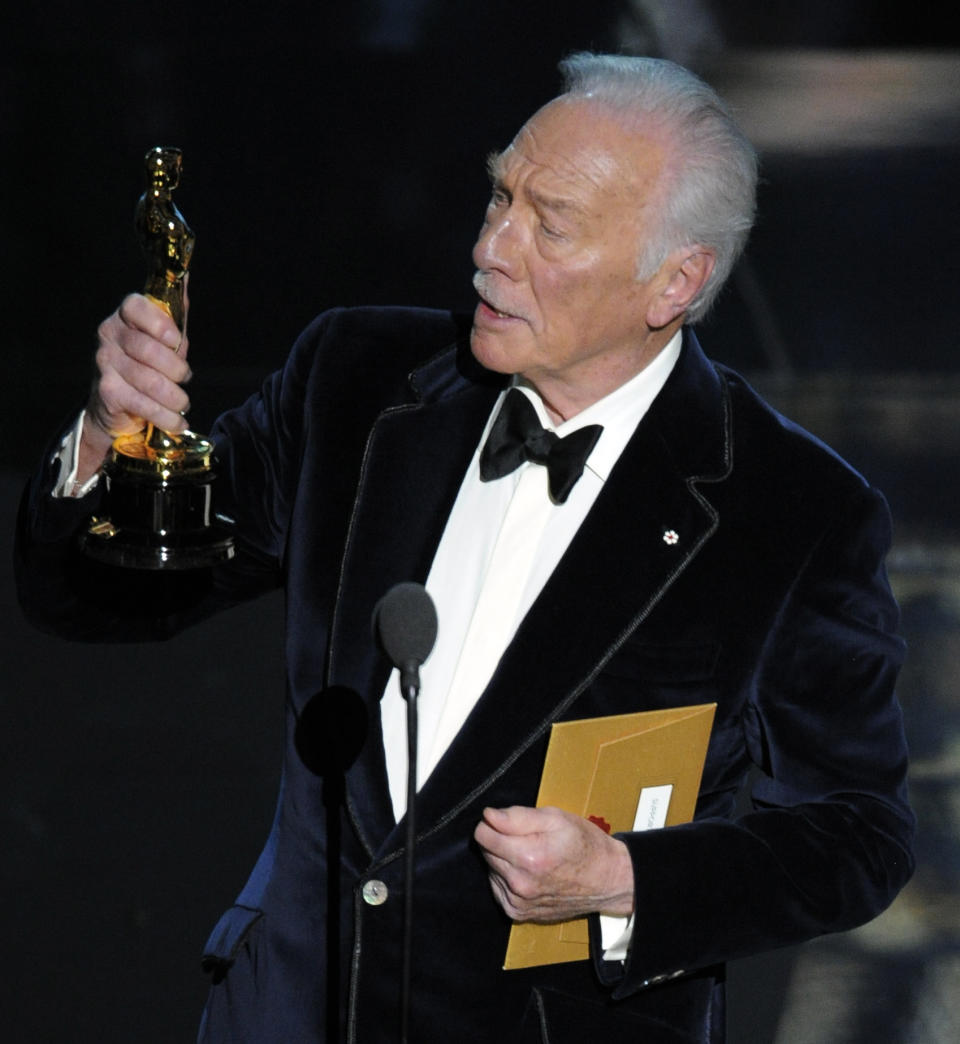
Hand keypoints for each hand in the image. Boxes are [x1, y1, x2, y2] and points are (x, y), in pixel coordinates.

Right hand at [79, 292, 192, 479]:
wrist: (114, 406)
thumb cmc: (146, 365)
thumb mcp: (163, 338)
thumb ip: (175, 314)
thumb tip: (185, 277)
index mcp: (124, 317)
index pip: (135, 306)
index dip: (159, 323)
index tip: (176, 340)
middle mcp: (109, 335)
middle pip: (148, 349)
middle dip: (176, 368)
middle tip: (185, 378)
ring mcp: (105, 364)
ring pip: (150, 381)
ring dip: (175, 397)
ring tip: (182, 403)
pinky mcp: (108, 392)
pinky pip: (144, 404)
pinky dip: (168, 417)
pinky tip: (178, 421)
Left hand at [474, 805, 634, 922]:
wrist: (607, 880)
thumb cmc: (585, 845)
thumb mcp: (556, 818)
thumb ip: (518, 816)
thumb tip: (489, 815)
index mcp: (529, 857)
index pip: (482, 835)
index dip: (492, 823)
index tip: (506, 822)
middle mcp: (520, 884)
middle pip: (485, 852)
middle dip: (500, 840)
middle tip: (527, 838)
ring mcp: (519, 902)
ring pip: (490, 870)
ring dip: (503, 860)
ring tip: (531, 855)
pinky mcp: (519, 913)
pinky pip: (498, 889)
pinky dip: (507, 878)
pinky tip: (528, 872)